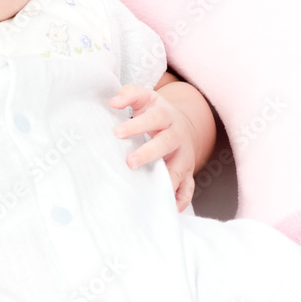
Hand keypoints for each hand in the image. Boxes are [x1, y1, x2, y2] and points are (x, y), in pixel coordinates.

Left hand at [108, 84, 196, 212]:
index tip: (116, 132)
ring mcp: (184, 156)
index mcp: (166, 115)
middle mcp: (177, 136)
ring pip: (179, 169)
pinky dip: (180, 200)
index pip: (154, 118)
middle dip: (148, 153)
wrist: (180, 124)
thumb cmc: (154, 112)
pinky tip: (167, 207)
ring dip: (165, 180)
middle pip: (166, 144)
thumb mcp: (144, 97)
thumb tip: (112, 101)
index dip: (137, 124)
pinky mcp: (187, 173)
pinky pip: (188, 189)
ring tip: (148, 189)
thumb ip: (128, 94)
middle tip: (129, 162)